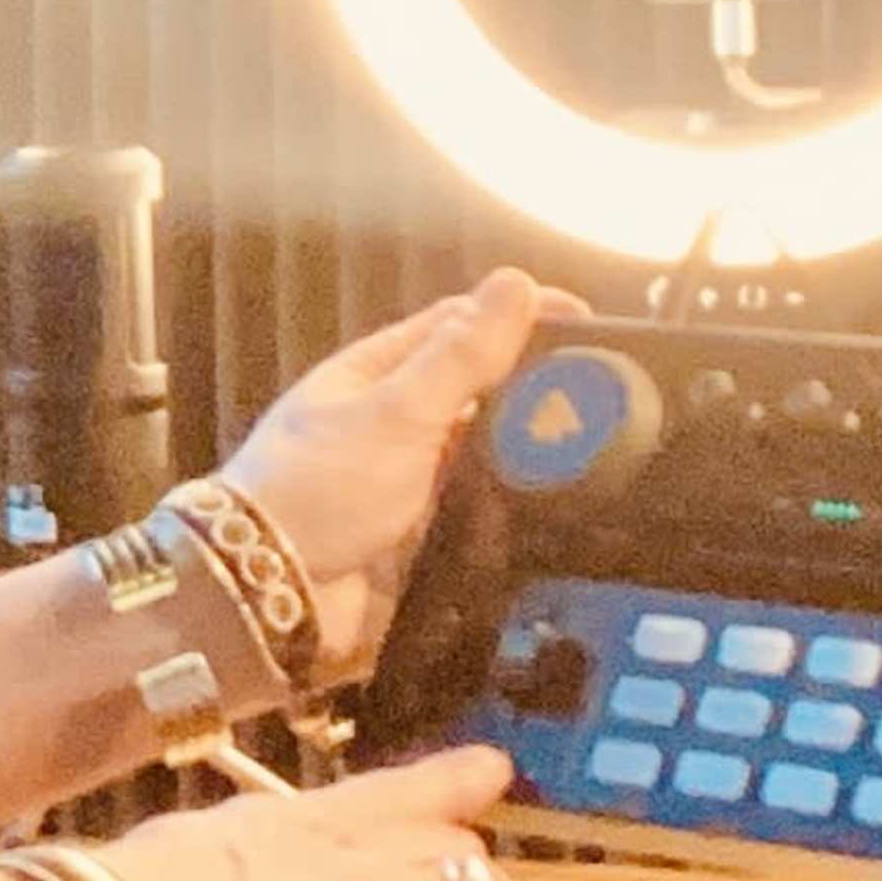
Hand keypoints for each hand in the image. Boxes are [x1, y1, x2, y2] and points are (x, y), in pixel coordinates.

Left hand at [213, 269, 570, 673]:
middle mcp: (397, 422)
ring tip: (608, 455)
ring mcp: (412, 481)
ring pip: (490, 455)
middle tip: (611, 398)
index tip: (588, 323)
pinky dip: (519, 509)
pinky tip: (568, 512)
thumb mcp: (395, 413)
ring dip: (534, 454)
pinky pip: (484, 514)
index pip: (460, 326)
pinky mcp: (426, 537)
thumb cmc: (317, 488)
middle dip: (538, 390)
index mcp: (378, 373)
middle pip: (481, 391)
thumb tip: (516, 283)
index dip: (520, 317)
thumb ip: (459, 357)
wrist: (271, 596)